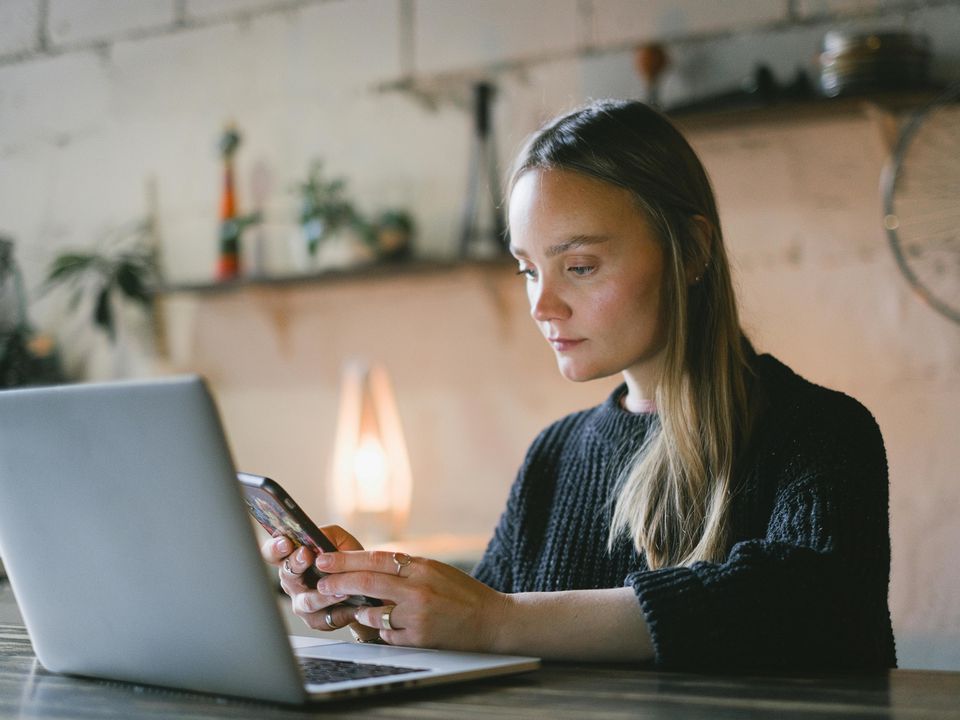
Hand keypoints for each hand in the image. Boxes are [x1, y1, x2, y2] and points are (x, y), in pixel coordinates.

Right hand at [259, 525, 376, 638]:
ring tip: (341, 589)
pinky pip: (325, 618)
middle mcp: (292, 582)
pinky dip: (341, 611)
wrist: (364, 587)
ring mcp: (301, 602)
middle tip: (306, 555)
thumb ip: (329, 534)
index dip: (275, 548)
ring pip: (306, 601)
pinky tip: (353, 607)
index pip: (273, 553)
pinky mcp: (315, 620)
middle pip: (286, 574)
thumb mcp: (341, 541)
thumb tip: (317, 536)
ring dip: (323, 595)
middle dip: (296, 563)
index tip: (285, 542)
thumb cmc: (347, 561)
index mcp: (293, 560)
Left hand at [314, 551, 508, 651]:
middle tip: (320, 584)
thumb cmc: (463, 593)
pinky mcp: (418, 638)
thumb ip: (406, 568)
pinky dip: (383, 630)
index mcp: (421, 566)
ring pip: (372, 613)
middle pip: (367, 582)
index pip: (375, 558)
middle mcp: (417, 588)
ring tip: (359, 609)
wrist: (492, 620)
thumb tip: (370, 565)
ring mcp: (417, 615)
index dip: (346, 559)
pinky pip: (387, 634)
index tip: (324, 559)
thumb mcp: (436, 570)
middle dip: (338, 583)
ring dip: (361, 612)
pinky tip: (390, 626)